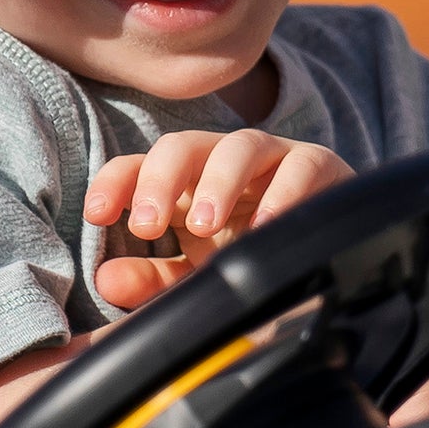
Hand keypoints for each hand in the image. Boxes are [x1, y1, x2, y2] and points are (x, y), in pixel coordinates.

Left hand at [85, 129, 350, 309]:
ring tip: (204, 225)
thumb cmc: (255, 265)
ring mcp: (273, 160)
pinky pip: (303, 164)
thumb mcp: (198, 278)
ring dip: (219, 181)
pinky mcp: (321, 167)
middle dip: (159, 178)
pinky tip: (268, 227)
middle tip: (146, 224)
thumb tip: (107, 278)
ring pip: (241, 145)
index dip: (116, 181)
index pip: (140, 167)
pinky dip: (285, 192)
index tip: (97, 213)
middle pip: (183, 146)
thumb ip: (154, 282)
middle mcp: (225, 164)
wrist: (331, 264)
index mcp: (187, 186)